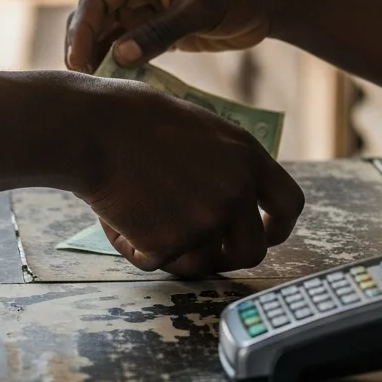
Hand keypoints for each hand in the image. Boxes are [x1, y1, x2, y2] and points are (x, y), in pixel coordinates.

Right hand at [66, 0, 283, 73]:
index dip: (82, 30)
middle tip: (83, 82)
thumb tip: (119, 57)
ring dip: (99, 57)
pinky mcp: (157, 29)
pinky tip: (117, 85)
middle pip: (95, 16)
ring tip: (96, 88)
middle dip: (84, 45)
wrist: (268, 0)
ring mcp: (145, 9)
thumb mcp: (201, 10)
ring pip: (108, 34)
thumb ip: (160, 32)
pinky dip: (120, 64)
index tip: (77, 62)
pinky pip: (128, 47)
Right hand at [76, 77, 303, 275]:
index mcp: (247, 155)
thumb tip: (233, 193)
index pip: (290, 203)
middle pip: (252, 251)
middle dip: (227, 257)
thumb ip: (223, 160)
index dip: (278, 226)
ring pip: (200, 265)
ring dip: (174, 252)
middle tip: (199, 248)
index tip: (264, 233)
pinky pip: (155, 261)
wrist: (91, 128)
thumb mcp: (197, 126)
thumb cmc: (130, 117)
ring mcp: (206, 220)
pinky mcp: (170, 243)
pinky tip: (116, 213)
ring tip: (141, 217)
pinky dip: (134, 247)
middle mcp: (236, 190)